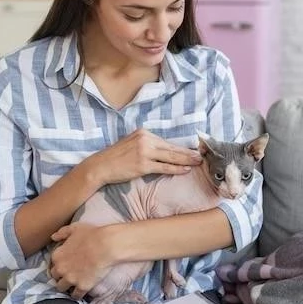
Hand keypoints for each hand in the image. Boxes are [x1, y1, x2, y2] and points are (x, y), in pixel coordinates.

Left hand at [49, 222, 112, 299]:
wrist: (107, 246)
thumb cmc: (92, 234)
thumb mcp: (75, 228)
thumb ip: (62, 232)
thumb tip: (53, 237)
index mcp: (57, 255)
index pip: (52, 264)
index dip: (59, 264)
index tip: (65, 264)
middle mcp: (61, 269)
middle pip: (55, 277)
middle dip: (61, 276)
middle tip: (69, 274)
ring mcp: (71, 279)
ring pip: (62, 288)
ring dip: (67, 286)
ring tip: (73, 285)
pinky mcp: (82, 287)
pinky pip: (76, 296)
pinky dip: (77, 295)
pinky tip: (81, 292)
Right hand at [85, 128, 202, 184]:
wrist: (100, 166)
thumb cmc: (116, 158)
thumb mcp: (132, 145)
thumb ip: (148, 145)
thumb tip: (166, 152)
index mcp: (144, 133)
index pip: (167, 141)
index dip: (182, 147)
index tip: (193, 149)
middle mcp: (145, 139)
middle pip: (172, 148)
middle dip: (188, 153)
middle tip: (202, 155)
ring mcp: (144, 152)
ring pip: (171, 157)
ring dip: (186, 160)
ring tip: (198, 162)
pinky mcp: (142, 165)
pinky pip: (164, 167)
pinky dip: (176, 169)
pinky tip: (185, 170)